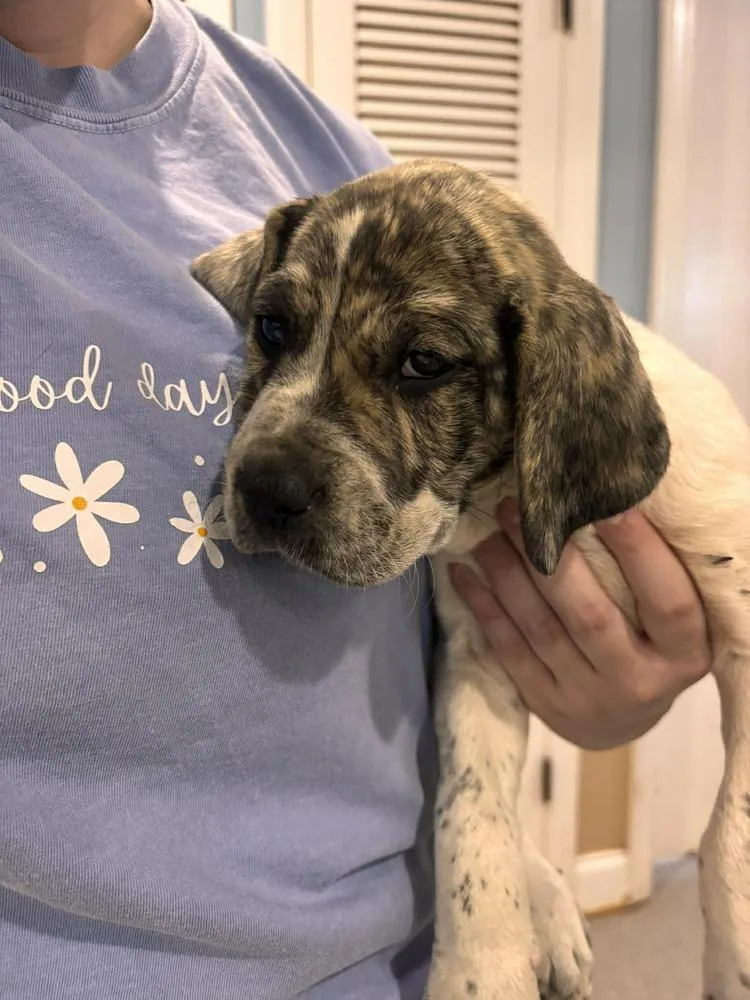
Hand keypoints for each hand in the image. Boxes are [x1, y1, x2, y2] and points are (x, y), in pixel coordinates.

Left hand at [449, 498, 710, 749]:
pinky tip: (463, 571)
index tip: (606, 502)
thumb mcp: (669, 622)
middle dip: (551, 556)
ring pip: (541, 630)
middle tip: (520, 507)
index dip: (640, 552)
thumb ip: (651, 576)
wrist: (622, 720)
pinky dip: (484, 607)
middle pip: (591, 616)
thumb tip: (606, 495)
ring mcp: (587, 697)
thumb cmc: (650, 646)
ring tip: (488, 532)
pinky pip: (508, 650)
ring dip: (508, 575)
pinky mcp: (545, 703)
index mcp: (683, 654)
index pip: (667, 601)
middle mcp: (637, 680)